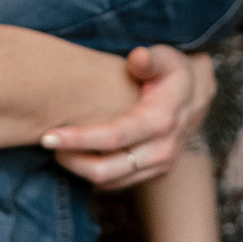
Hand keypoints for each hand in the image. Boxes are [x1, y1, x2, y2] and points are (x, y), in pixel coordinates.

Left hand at [45, 47, 209, 189]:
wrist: (195, 96)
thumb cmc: (172, 73)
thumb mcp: (166, 58)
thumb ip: (150, 58)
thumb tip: (136, 58)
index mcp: (161, 121)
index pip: (114, 137)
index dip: (79, 139)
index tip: (48, 135)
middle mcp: (162, 150)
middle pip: (108, 169)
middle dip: (72, 160)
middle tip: (47, 141)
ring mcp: (159, 166)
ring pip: (110, 182)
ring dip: (79, 169)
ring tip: (59, 148)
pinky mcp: (153, 174)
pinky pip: (117, 183)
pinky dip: (94, 174)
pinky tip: (77, 156)